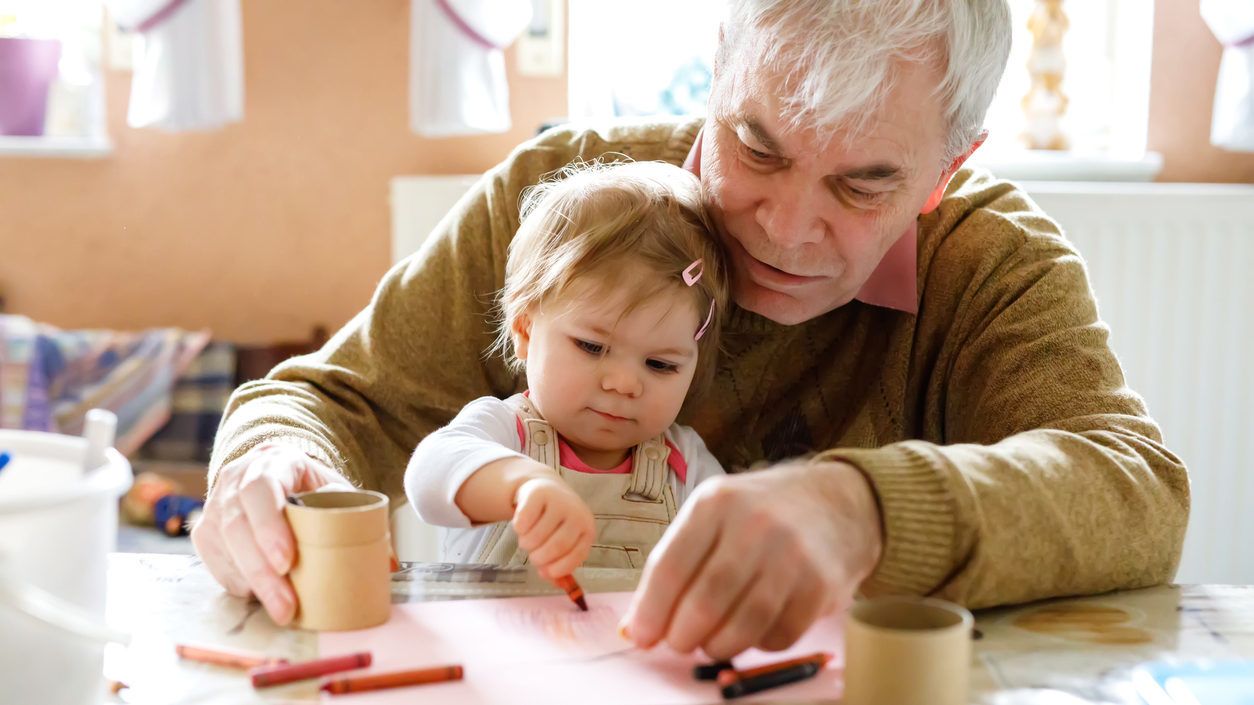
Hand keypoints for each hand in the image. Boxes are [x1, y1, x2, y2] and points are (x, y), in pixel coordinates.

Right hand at [190, 443, 351, 624]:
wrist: (276, 474)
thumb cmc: (310, 487)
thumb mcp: (335, 489)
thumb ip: (357, 517)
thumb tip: (389, 563)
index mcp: (272, 462)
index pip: (261, 490)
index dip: (269, 527)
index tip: (287, 562)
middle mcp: (235, 481)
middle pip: (237, 527)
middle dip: (262, 572)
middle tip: (287, 605)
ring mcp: (215, 506)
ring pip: (223, 549)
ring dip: (252, 584)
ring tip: (280, 610)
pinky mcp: (206, 534)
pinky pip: (216, 565)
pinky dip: (240, 585)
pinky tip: (261, 597)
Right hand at [512, 474, 596, 580]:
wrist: (546, 489)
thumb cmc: (556, 523)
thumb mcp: (564, 542)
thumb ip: (561, 565)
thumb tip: (559, 585)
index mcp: (587, 529)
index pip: (576, 555)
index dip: (559, 568)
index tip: (544, 573)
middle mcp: (577, 514)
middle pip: (557, 545)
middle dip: (540, 558)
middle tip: (533, 557)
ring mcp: (559, 501)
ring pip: (537, 535)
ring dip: (526, 544)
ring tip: (527, 541)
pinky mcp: (539, 493)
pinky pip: (524, 520)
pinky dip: (518, 529)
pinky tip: (521, 526)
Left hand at [619, 461, 882, 658]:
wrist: (834, 502)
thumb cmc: (759, 513)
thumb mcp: (712, 515)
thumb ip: (674, 564)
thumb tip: (636, 626)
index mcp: (715, 502)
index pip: (670, 568)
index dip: (650, 611)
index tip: (641, 636)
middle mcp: (754, 524)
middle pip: (704, 602)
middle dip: (682, 635)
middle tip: (679, 642)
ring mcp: (792, 555)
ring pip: (741, 626)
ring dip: (717, 646)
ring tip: (711, 642)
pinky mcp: (821, 585)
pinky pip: (778, 636)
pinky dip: (757, 645)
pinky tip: (751, 632)